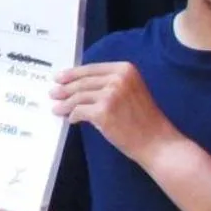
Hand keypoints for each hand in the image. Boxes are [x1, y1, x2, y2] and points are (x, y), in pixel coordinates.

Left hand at [52, 61, 176, 163]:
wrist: (157, 141)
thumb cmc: (145, 119)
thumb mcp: (131, 91)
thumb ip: (110, 84)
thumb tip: (79, 85)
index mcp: (125, 69)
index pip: (91, 69)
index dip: (73, 73)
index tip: (59, 77)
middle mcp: (118, 78)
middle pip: (82, 82)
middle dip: (65, 88)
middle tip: (53, 93)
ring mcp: (110, 94)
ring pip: (78, 97)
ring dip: (64, 104)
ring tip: (56, 108)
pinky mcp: (103, 112)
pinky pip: (79, 111)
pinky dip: (72, 116)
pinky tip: (71, 119)